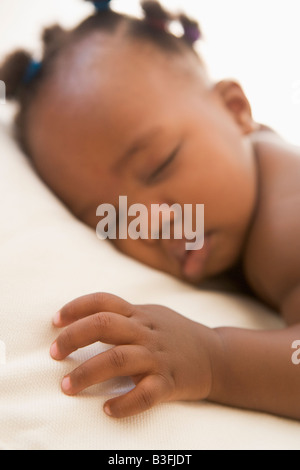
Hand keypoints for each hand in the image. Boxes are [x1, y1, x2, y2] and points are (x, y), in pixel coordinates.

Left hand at [50, 292, 219, 417]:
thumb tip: (87, 317)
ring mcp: (158, 356)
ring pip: (119, 359)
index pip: (104, 301)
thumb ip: (125, 315)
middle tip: (54, 353)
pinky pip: (145, 393)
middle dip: (74, 337)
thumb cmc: (177, 335)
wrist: (217, 356)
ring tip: (67, 386)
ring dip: (88, 372)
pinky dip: (124, 403)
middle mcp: (147, 332)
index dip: (76, 307)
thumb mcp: (153, 316)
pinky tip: (108, 409)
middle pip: (105, 324)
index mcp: (140, 315)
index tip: (56, 322)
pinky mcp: (170, 382)